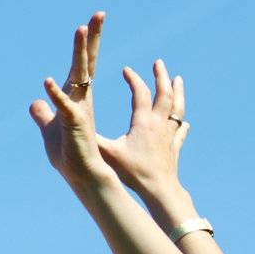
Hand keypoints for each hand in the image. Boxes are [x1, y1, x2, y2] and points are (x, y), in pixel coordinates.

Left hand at [28, 12, 115, 190]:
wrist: (81, 176)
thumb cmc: (69, 155)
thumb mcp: (49, 129)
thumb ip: (43, 114)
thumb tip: (34, 102)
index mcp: (76, 97)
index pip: (83, 66)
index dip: (87, 44)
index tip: (91, 22)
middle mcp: (80, 99)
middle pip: (86, 63)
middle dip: (92, 38)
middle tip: (99, 13)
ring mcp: (78, 109)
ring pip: (79, 76)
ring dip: (79, 53)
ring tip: (81, 29)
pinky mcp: (74, 124)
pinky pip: (63, 106)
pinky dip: (54, 94)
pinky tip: (46, 82)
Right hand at [97, 58, 188, 200]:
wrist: (159, 189)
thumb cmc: (133, 172)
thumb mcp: (108, 154)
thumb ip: (90, 138)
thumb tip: (69, 126)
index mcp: (143, 122)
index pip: (140, 93)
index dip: (133, 79)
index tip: (126, 69)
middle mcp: (159, 124)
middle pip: (164, 94)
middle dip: (161, 76)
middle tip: (159, 63)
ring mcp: (169, 136)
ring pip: (177, 107)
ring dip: (177, 92)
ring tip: (178, 79)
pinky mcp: (174, 148)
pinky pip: (180, 131)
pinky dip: (182, 123)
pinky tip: (185, 122)